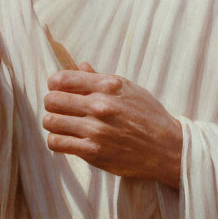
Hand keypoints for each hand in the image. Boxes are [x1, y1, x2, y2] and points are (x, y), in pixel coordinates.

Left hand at [43, 63, 182, 188]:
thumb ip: (100, 78)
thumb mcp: (129, 88)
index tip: (56, 87)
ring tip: (61, 123)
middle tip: (58, 107)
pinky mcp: (93, 152)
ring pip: (51, 122)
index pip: (64, 79)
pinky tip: (65, 138)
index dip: (54, 83)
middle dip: (52, 102)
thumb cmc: (149, 115)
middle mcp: (99, 105)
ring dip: (52, 122)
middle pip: (53, 100)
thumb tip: (80, 66)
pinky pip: (57, 143)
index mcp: (108, 85)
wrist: (166, 147)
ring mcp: (95, 130)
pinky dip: (56, 140)